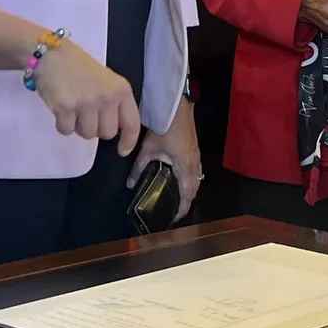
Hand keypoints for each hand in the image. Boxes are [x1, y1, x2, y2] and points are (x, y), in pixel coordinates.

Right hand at [36, 39, 141, 155]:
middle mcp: (107, 97)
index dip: (129, 140)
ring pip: (87, 134)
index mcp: (121, 90)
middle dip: (96, 129)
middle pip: (107, 133)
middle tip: (86, 114)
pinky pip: (67, 131)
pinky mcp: (66, 108)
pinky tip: (61, 109)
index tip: (122, 151)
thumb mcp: (107, 81)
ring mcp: (87, 103)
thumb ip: (114, 103)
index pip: (132, 122)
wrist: (52, 54)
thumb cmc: (80, 68)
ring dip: (78, 127)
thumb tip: (115, 131)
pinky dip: (63, 125)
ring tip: (74, 109)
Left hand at [127, 99, 202, 222]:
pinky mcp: (195, 150)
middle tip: (174, 211)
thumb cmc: (164, 128)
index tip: (174, 218)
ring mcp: (196, 156)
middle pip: (194, 188)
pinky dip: (191, 180)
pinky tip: (181, 179)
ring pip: (197, 179)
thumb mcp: (148, 149)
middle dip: (186, 201)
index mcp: (184, 167)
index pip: (187, 194)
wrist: (177, 108)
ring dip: (190, 190)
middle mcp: (194, 164)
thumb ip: (139, 168)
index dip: (182, 208)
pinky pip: (197, 171)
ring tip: (177, 198)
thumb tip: (129, 184)